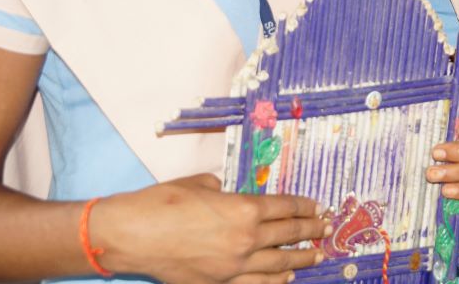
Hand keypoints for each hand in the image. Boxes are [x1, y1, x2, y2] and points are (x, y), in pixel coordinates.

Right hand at [95, 174, 326, 283]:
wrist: (132, 234)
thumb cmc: (163, 203)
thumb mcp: (200, 184)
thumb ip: (222, 190)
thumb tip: (227, 194)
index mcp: (245, 209)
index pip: (286, 207)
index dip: (305, 207)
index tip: (318, 208)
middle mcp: (246, 239)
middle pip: (288, 235)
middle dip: (311, 231)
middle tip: (326, 229)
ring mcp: (233, 266)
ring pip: (277, 263)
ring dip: (300, 258)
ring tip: (317, 255)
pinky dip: (274, 281)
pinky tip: (285, 278)